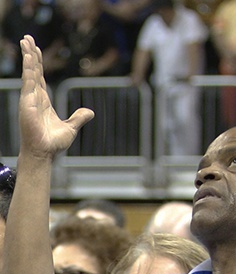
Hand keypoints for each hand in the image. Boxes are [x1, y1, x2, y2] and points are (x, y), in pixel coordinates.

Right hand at [19, 35, 93, 159]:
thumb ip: (79, 118)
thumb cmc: (53, 143)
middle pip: (32, 70)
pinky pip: (29, 81)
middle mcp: (34, 97)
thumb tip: (90, 112)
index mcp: (43, 101)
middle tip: (27, 37)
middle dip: (30, 53)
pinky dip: (29, 68)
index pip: (39, 77)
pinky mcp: (27, 102)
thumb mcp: (71, 128)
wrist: (44, 153)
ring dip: (28, 56)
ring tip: (26, 40)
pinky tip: (29, 56)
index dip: (38, 63)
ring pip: (29, 72)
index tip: (36, 50)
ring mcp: (29, 99)